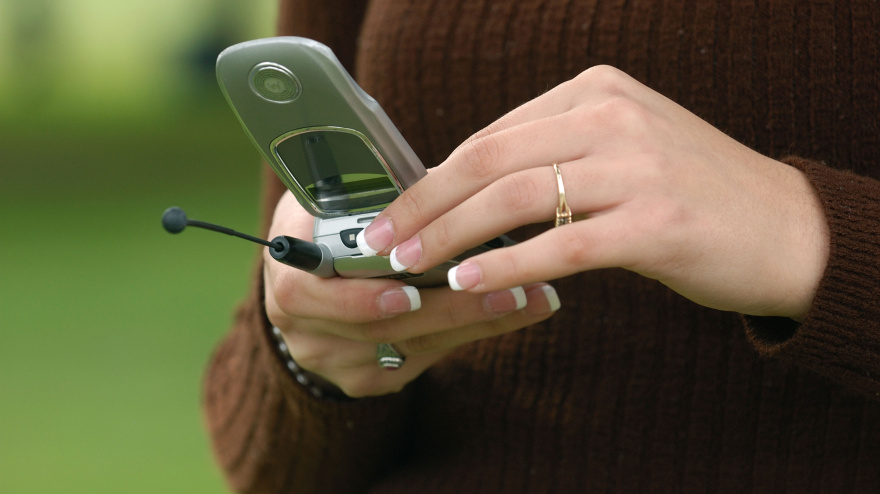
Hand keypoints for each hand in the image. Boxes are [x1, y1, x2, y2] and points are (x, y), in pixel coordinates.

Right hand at [263, 191, 559, 397]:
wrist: (314, 279)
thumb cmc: (328, 224)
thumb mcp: (330, 201)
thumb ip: (366, 198)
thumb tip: (436, 180)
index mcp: (288, 281)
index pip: (310, 297)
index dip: (360, 297)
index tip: (411, 290)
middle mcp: (303, 331)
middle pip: (379, 329)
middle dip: (451, 308)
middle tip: (511, 288)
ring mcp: (336, 361)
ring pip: (413, 348)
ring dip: (478, 321)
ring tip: (532, 297)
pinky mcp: (368, 379)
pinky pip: (423, 359)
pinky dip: (470, 334)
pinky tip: (512, 313)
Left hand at [359, 65, 828, 320]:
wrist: (786, 228)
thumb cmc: (692, 193)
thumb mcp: (621, 148)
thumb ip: (554, 155)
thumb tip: (468, 191)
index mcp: (596, 90)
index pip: (492, 133)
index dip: (435, 176)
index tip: (400, 211)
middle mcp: (612, 116)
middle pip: (488, 158)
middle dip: (424, 203)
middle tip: (382, 239)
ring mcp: (636, 166)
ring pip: (513, 198)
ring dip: (449, 235)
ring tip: (410, 263)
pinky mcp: (655, 222)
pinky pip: (560, 245)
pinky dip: (506, 266)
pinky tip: (468, 284)